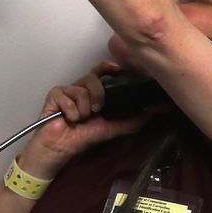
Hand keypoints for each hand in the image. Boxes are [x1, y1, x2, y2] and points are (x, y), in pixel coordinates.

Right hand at [20, 59, 152, 176]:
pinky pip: (68, 98)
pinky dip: (72, 113)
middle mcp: (80, 87)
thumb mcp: (114, 127)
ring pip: (81, 90)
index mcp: (94, 91)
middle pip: (92, 78)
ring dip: (84, 109)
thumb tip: (157, 111)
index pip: (100, 71)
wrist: (64, 146)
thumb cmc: (85, 135)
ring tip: (79, 119)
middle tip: (96, 111)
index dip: (107, 66)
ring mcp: (66, 90)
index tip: (116, 69)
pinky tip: (68, 119)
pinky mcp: (54, 95)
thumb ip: (134, 120)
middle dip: (97, 95)